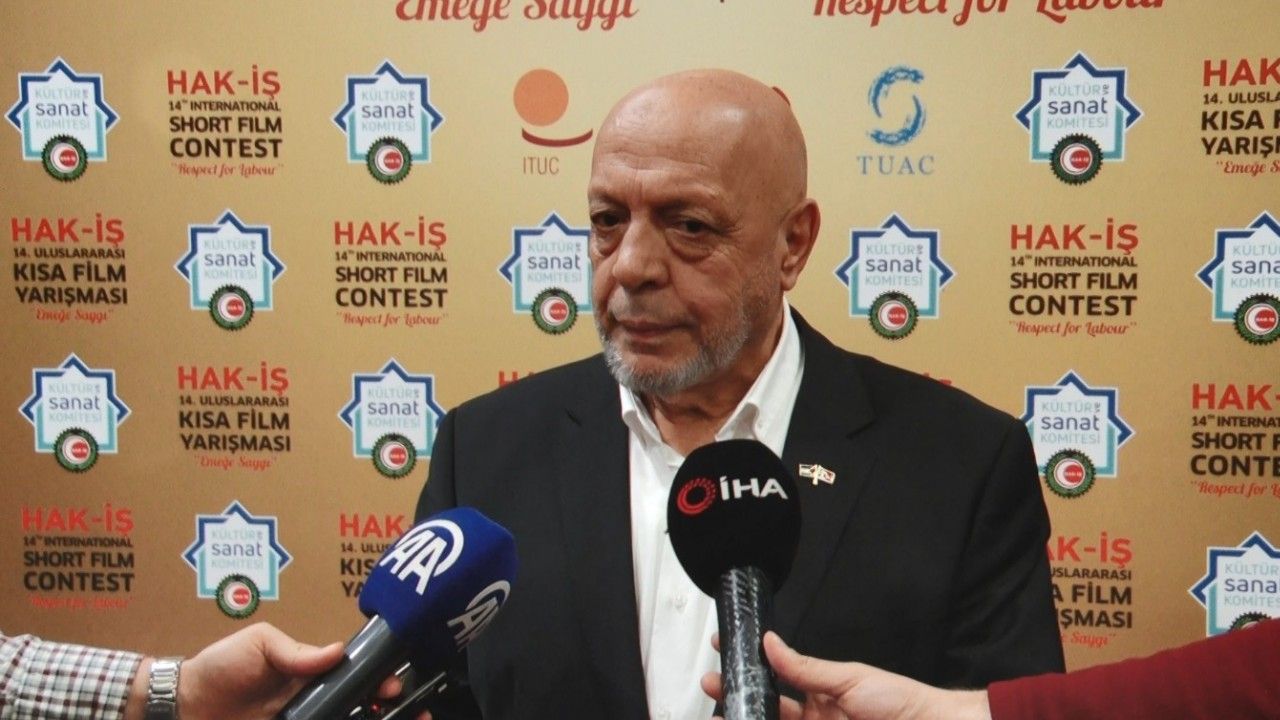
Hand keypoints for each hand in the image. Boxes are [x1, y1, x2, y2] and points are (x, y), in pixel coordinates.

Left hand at [168, 622, 410, 719]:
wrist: (184, 705)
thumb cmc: (220, 667)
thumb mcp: (258, 643)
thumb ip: (295, 651)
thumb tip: (337, 651)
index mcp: (310, 674)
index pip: (354, 675)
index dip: (378, 678)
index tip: (392, 685)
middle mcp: (312, 701)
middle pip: (357, 705)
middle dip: (384, 706)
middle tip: (396, 707)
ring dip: (369, 719)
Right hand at [700, 632, 990, 719]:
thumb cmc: (900, 703)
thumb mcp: (849, 678)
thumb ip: (805, 667)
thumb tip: (771, 643)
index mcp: (820, 693)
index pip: (776, 678)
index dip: (750, 667)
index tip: (725, 648)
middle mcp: (814, 716)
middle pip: (767, 707)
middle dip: (737, 695)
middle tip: (712, 683)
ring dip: (747, 712)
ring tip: (724, 707)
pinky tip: (750, 716)